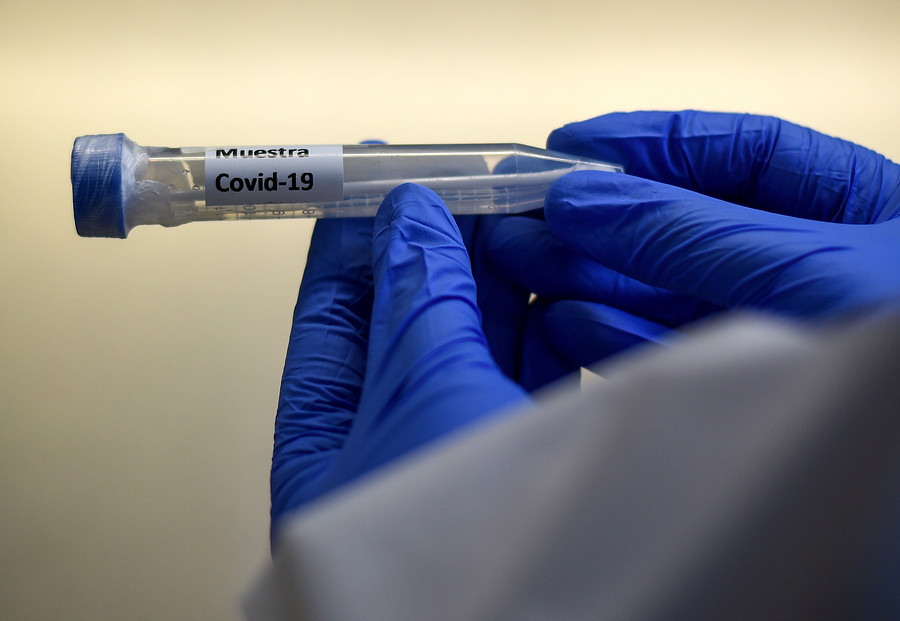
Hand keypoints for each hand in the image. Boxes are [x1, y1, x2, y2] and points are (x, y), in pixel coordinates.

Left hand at [270, 184, 527, 544]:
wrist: (555, 615)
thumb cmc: (448, 547)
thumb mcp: (423, 395)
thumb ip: (420, 298)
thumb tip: (410, 216)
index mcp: (327, 438)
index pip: (331, 313)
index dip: (350, 236)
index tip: (369, 171)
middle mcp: (390, 441)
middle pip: (408, 316)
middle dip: (439, 245)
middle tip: (469, 182)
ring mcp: (463, 443)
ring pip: (474, 338)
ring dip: (499, 277)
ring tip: (522, 215)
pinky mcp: (527, 449)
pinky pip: (527, 370)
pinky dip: (545, 321)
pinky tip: (560, 279)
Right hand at [485, 111, 899, 365]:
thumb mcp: (810, 272)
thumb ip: (692, 233)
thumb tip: (588, 197)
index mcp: (851, 209)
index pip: (735, 156)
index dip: (646, 145)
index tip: (570, 147)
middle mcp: (802, 264)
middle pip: (680, 225)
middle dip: (597, 221)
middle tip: (526, 217)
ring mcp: (763, 328)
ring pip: (660, 292)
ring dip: (588, 280)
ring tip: (524, 266)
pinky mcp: (731, 387)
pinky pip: (663, 351)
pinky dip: (611, 340)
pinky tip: (563, 324)